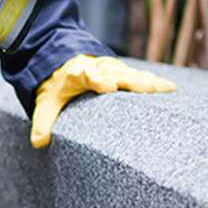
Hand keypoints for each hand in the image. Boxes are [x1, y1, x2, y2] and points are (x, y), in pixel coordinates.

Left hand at [30, 55, 176, 148]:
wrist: (62, 64)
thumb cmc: (56, 89)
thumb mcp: (45, 104)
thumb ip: (42, 123)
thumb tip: (39, 143)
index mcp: (74, 75)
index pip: (84, 75)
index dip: (96, 79)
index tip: (107, 86)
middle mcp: (94, 68)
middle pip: (114, 73)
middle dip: (130, 80)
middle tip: (148, 88)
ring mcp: (110, 68)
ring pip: (129, 73)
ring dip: (146, 81)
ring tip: (164, 89)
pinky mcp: (120, 71)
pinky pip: (138, 75)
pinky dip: (152, 80)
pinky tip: (168, 88)